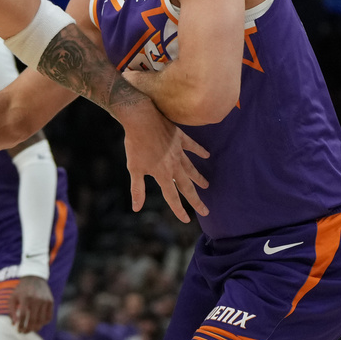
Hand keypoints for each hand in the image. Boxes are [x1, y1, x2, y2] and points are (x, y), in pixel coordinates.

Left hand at [10, 275, 53, 333]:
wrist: (34, 278)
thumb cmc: (21, 290)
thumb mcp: (13, 298)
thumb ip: (12, 311)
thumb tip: (14, 324)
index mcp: (26, 298)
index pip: (23, 317)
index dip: (21, 326)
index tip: (19, 330)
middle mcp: (36, 300)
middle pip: (33, 320)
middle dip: (28, 329)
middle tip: (24, 332)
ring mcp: (45, 301)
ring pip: (42, 320)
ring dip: (36, 328)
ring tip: (31, 330)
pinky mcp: (51, 302)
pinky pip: (49, 317)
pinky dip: (44, 323)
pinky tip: (39, 324)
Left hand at [116, 98, 208, 222]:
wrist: (141, 119)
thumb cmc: (135, 144)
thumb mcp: (134, 169)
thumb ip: (137, 189)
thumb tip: (137, 208)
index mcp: (163, 174)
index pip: (172, 197)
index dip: (179, 210)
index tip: (186, 220)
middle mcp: (174, 165)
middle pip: (187, 186)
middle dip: (196, 200)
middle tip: (205, 211)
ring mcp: (179, 151)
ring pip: (191, 168)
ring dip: (199, 178)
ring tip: (206, 185)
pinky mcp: (180, 138)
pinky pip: (193, 146)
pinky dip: (200, 151)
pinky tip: (207, 155)